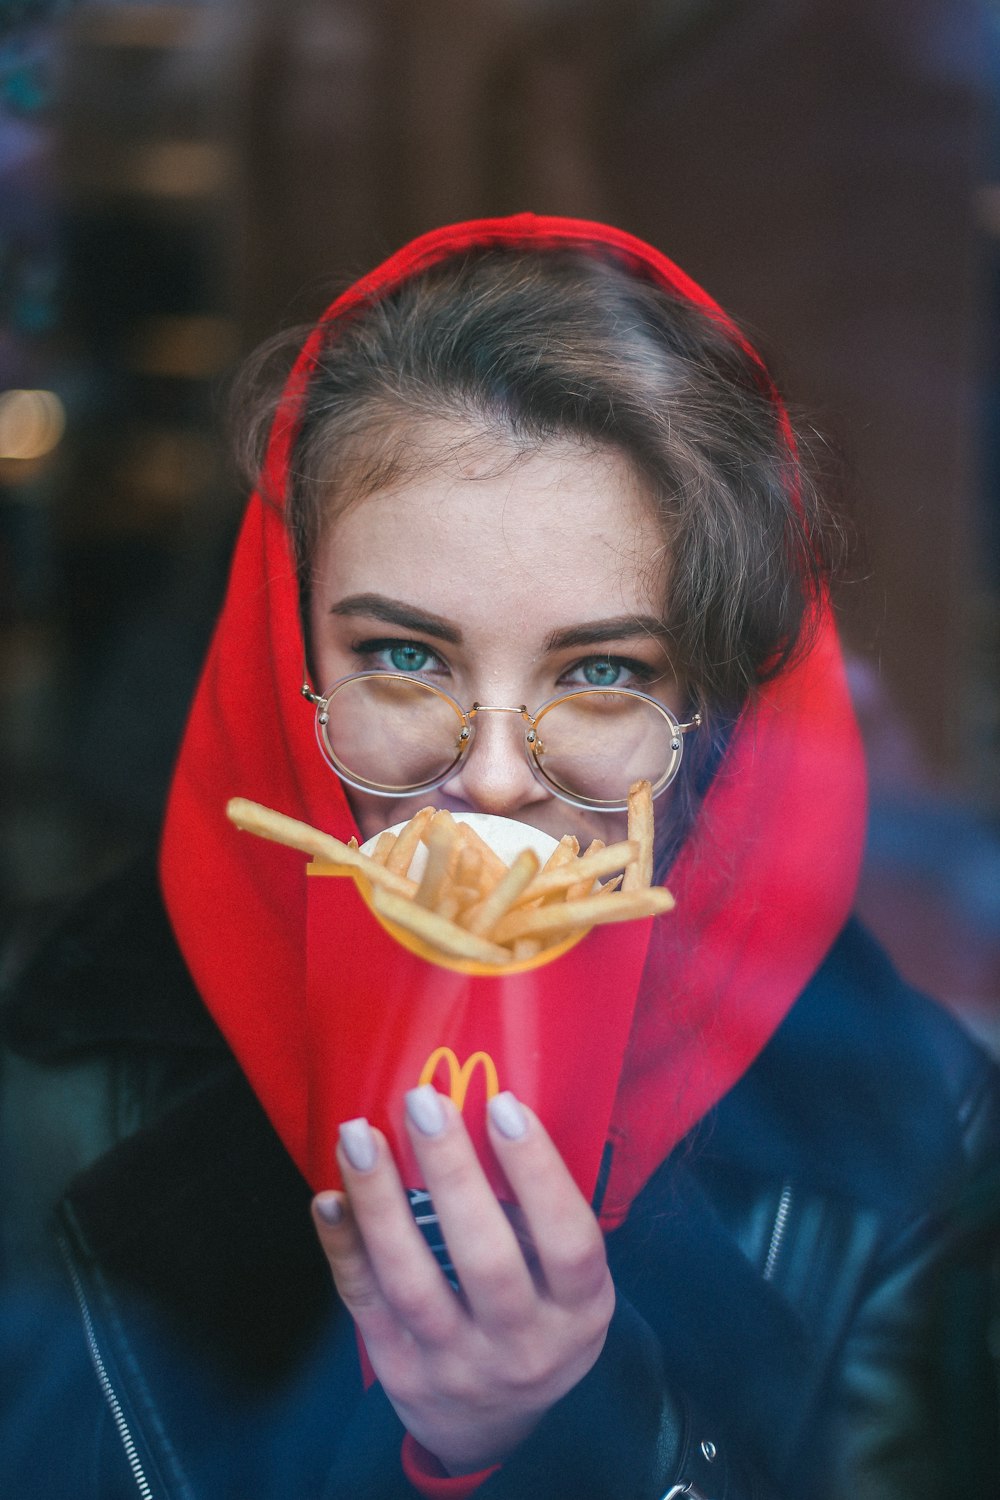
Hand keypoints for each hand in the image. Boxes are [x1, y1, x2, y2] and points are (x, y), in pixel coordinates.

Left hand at [311, 1087, 614, 1475]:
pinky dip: (343, 1247)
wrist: (492, 1427)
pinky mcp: (398, 1369)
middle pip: (485, 1259)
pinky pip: (365, 1303)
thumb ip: (539, 1216)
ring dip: (381, 1201)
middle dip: (451, 1172)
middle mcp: (522, 1345)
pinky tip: (328, 1198)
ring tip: (358, 1134)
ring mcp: (456, 1364)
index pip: (568, 1240)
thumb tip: (486, 1113)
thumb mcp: (567, 1283)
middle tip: (423, 1100)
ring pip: (413, 1282)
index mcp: (578, 1311)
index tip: (503, 1104)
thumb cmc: (535, 1316)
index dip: (537, 1171)